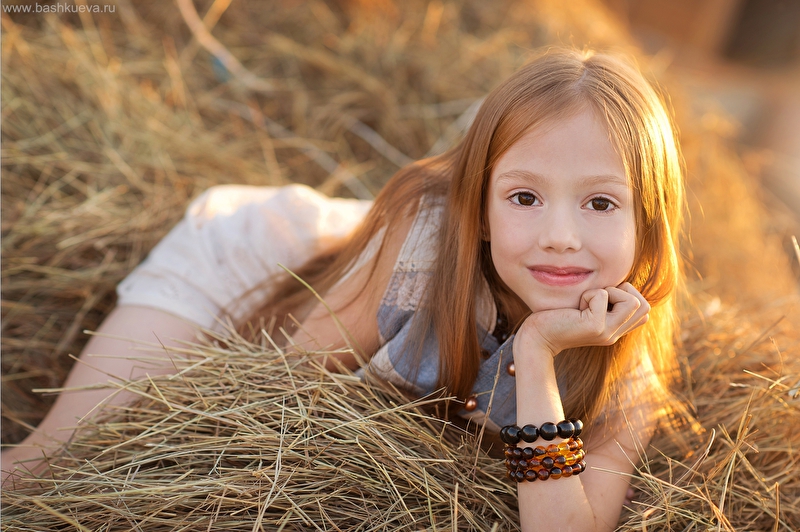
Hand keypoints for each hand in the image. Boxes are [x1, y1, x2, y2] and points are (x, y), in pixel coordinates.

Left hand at [515, 282, 649, 356]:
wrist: (536, 338)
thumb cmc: (556, 318)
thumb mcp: (586, 309)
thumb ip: (604, 303)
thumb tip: (619, 282)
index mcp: (614, 330)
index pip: (644, 311)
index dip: (629, 296)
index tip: (602, 298)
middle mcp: (614, 334)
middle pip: (644, 306)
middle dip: (624, 291)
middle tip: (597, 297)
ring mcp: (607, 332)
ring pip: (633, 302)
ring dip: (609, 292)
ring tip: (587, 301)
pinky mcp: (595, 327)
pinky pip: (603, 296)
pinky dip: (588, 294)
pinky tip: (575, 307)